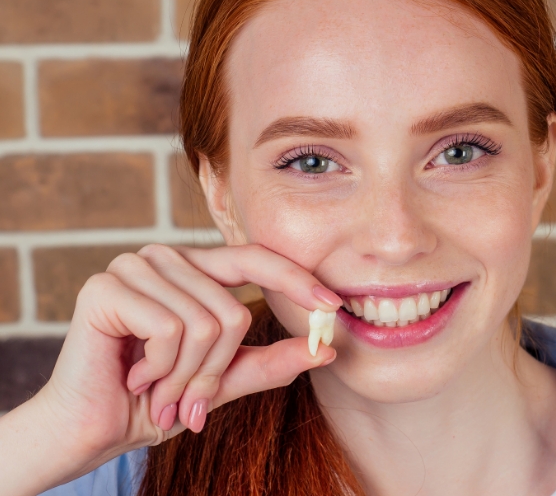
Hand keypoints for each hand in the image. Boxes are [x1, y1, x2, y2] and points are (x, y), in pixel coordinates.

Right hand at [34, 243, 339, 483]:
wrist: (90, 429)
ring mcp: (135, 266)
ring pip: (205, 323)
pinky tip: (134, 374)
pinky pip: (170, 328)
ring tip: (156, 389)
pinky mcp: (108, 285)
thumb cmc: (155, 400)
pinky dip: (160, 368)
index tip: (333, 306)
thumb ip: (269, 361)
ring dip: (185, 377)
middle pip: (233, 310)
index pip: (256, 259)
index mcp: (194, 270)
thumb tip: (326, 349)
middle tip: (186, 400)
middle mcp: (166, 258)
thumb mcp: (222, 381)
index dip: (296, 279)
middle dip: (214, 371)